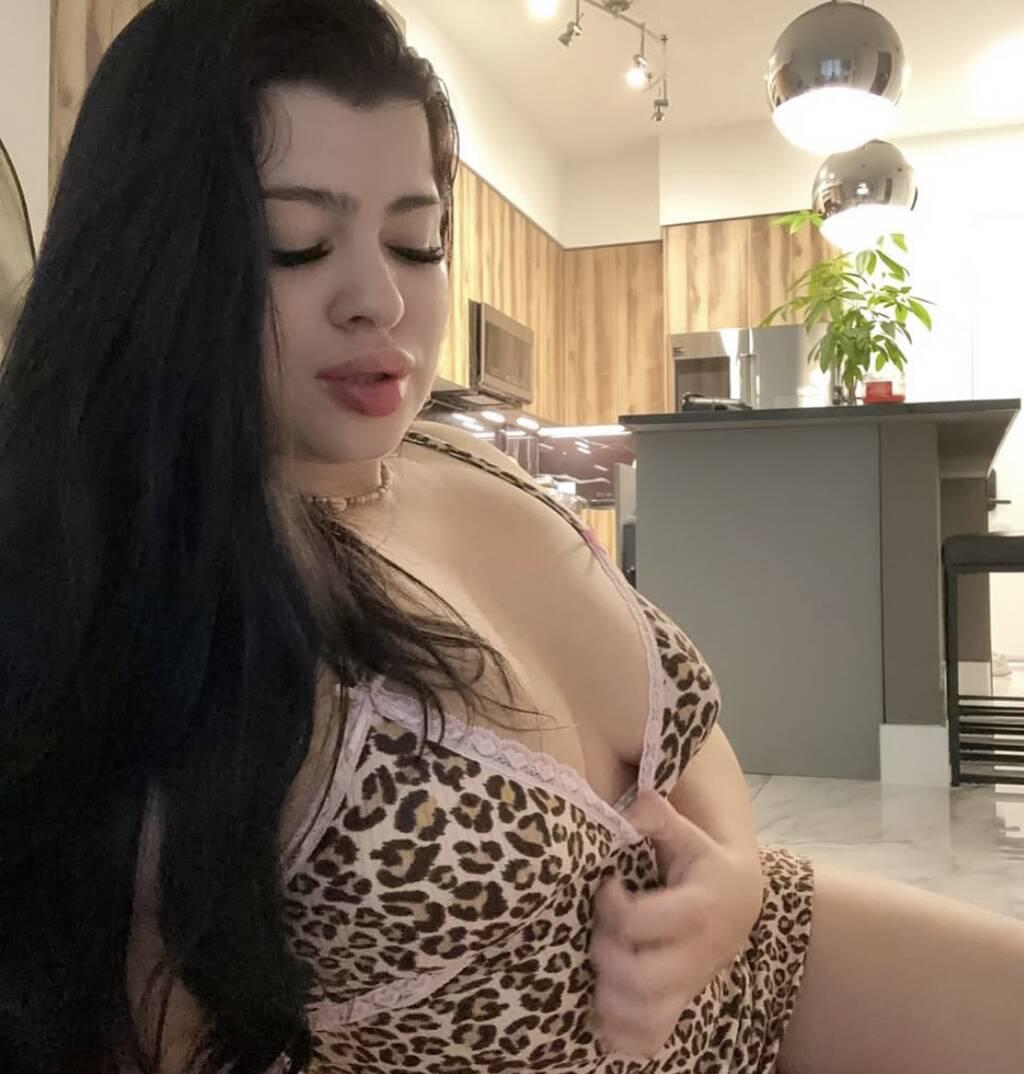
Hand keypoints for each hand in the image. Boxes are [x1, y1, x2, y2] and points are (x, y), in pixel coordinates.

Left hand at [589, 790, 762, 1058]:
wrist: (741, 897)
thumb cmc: (702, 860)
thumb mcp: (687, 833)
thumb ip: (659, 815)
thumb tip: (633, 808)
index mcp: (699, 907)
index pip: (642, 922)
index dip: (611, 906)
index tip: (607, 887)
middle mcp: (699, 953)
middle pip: (641, 978)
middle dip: (606, 956)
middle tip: (598, 935)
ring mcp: (691, 985)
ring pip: (646, 1017)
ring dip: (609, 998)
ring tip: (599, 970)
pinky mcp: (683, 1005)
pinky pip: (651, 1039)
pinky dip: (621, 1034)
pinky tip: (604, 1009)